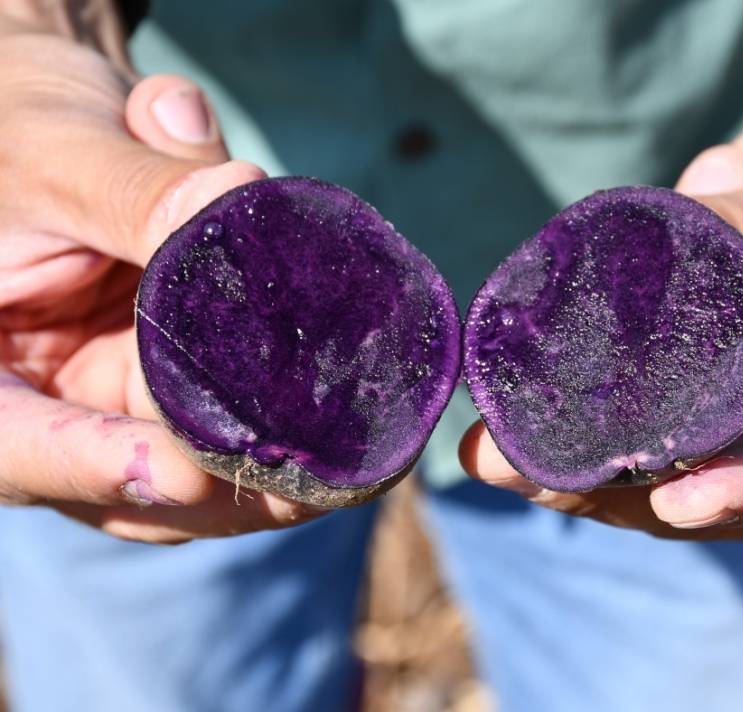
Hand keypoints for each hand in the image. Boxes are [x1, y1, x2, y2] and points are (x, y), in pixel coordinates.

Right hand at [0, 9, 320, 542]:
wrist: (62, 125)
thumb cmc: (25, 132)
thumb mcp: (58, 151)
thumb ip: (136, 187)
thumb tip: (241, 196)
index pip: (14, 446)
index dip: (92, 468)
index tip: (181, 471)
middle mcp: (46, 404)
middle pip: (118, 488)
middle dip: (214, 494)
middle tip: (299, 487)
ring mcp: (118, 404)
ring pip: (193, 473)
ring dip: (269, 476)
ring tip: (341, 469)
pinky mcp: (182, 386)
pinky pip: (241, 419)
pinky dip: (293, 427)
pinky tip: (352, 430)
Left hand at [460, 96, 742, 538]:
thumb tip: (648, 252)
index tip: (679, 500)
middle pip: (730, 498)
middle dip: (625, 490)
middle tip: (525, 468)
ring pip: (669, 483)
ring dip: (579, 472)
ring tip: (495, 452)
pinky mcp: (714, 418)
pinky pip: (644, 436)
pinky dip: (581, 429)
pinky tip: (512, 416)